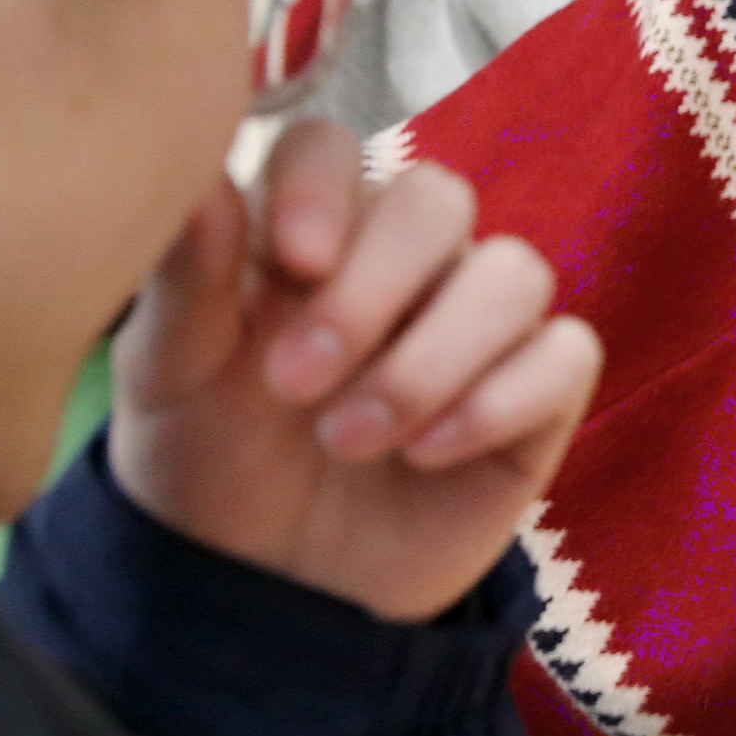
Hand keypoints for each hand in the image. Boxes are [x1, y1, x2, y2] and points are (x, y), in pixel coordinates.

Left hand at [112, 121, 601, 622]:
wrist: (263, 586)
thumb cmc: (210, 462)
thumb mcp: (168, 380)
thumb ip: (185, 280)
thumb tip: (204, 185)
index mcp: (307, 231)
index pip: (335, 148)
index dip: (325, 188)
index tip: (293, 262)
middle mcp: (404, 261)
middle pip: (438, 198)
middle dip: (374, 287)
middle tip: (295, 383)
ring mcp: (479, 323)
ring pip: (514, 272)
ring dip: (430, 359)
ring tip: (349, 440)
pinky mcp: (539, 394)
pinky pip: (567, 353)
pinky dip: (502, 399)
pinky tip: (429, 453)